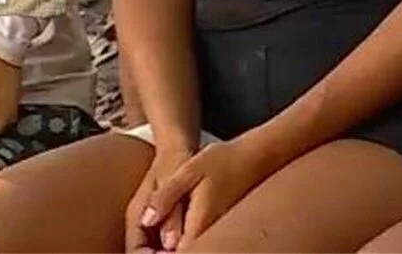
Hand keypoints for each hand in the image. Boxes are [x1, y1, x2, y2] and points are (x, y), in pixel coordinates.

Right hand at [126, 140, 201, 252]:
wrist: (177, 145)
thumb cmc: (174, 160)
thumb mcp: (172, 183)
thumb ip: (172, 214)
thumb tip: (171, 244)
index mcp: (136, 216)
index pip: (135, 252)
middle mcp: (140, 223)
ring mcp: (150, 223)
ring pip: (153, 251)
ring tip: (191, 251)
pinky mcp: (163, 222)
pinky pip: (163, 245)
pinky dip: (176, 249)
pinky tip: (192, 247)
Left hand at [138, 137, 270, 250]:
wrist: (257, 157)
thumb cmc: (223, 160)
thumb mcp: (188, 170)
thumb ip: (165, 196)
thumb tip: (146, 221)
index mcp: (199, 224)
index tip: (144, 247)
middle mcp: (211, 236)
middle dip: (162, 253)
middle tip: (150, 236)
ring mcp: (218, 235)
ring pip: (193, 251)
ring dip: (172, 249)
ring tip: (157, 236)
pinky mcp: (221, 231)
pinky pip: (199, 246)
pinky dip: (184, 244)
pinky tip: (172, 233)